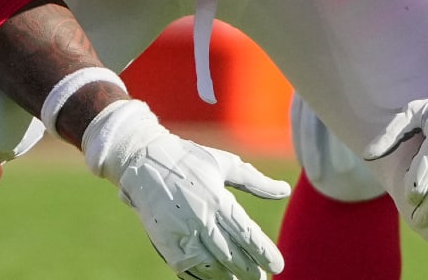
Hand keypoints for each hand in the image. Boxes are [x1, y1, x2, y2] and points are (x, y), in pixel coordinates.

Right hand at [82, 99, 290, 279]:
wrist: (143, 161)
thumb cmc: (189, 160)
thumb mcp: (224, 164)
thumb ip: (256, 182)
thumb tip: (285, 190)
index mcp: (216, 200)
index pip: (246, 234)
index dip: (263, 252)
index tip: (278, 265)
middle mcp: (200, 221)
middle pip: (232, 256)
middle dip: (250, 270)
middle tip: (263, 277)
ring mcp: (181, 236)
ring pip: (212, 268)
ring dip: (229, 278)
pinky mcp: (167, 246)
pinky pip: (190, 271)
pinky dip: (206, 279)